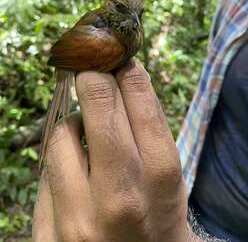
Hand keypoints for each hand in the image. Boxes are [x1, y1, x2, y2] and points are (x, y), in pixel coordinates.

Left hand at [33, 60, 192, 241]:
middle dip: (93, 76)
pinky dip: (59, 159)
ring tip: (83, 132)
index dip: (125, 70)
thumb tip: (122, 72)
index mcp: (160, 177)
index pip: (139, 101)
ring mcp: (79, 219)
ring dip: (72, 124)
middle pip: (98, 104)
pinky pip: (45, 171)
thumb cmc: (159, 213)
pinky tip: (73, 167)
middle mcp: (120, 197)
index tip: (115, 57)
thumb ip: (148, 124)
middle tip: (90, 67)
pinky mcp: (50, 235)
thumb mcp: (168, 173)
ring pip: (61, 134)